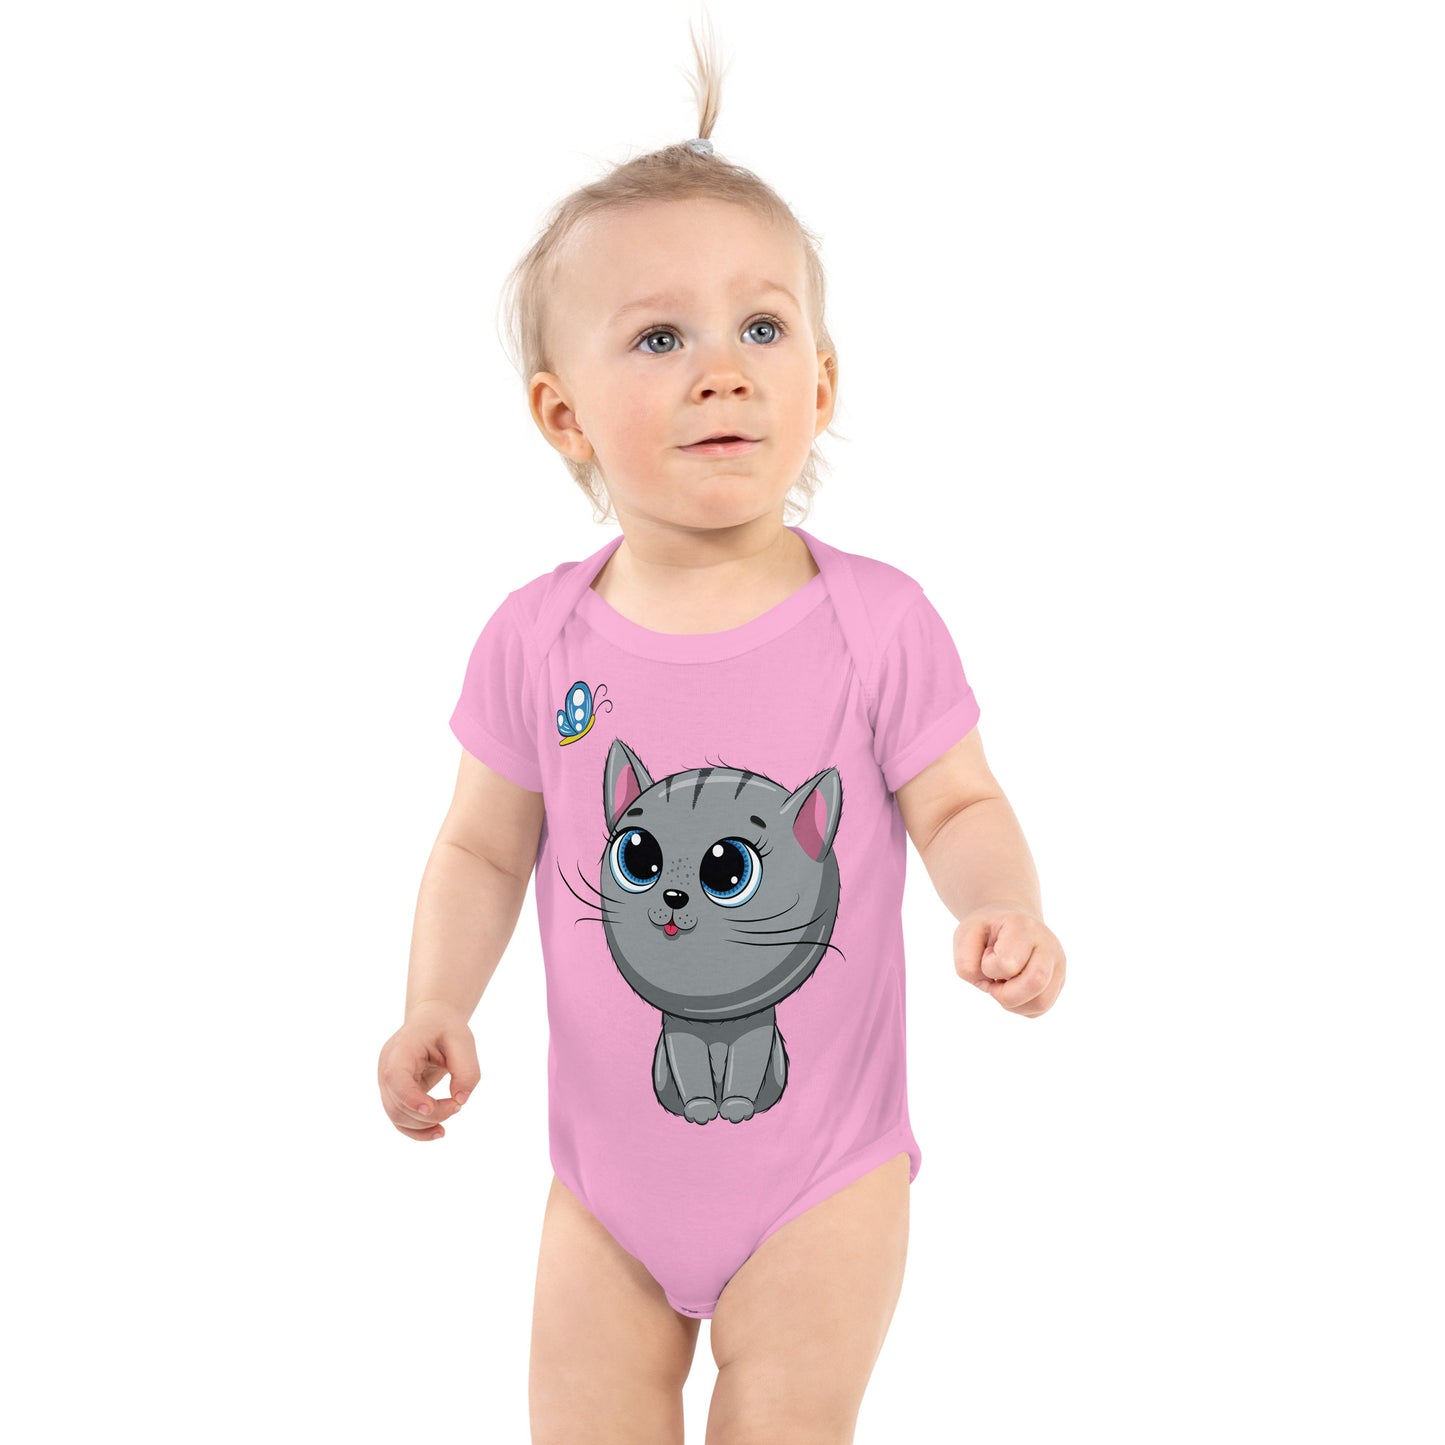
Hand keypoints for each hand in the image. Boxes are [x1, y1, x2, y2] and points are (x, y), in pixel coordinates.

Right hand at [377, 1004, 480, 1141]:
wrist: (431, 1022)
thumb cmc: (446, 1028)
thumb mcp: (463, 1041)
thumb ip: (466, 1070)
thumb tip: (460, 1100)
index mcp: (401, 1049)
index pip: (396, 1077)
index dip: (409, 1097)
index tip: (429, 1108)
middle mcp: (386, 1068)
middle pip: (397, 1104)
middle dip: (429, 1114)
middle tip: (458, 1105)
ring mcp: (387, 1083)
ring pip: (397, 1116)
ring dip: (425, 1124)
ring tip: (453, 1111)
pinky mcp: (394, 1094)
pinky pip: (399, 1119)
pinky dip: (417, 1130)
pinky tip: (438, 1131)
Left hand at [953, 906, 1065, 1016]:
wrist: (1006, 923)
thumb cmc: (985, 932)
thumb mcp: (965, 936)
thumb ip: (967, 964)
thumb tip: (988, 987)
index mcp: (1023, 927)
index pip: (1008, 963)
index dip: (988, 967)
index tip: (986, 955)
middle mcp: (1048, 945)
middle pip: (1035, 982)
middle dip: (1005, 994)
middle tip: (993, 982)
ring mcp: (1057, 965)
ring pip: (1041, 1002)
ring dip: (1012, 1003)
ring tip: (1002, 985)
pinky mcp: (1059, 982)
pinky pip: (1040, 1009)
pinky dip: (1019, 1007)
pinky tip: (1011, 989)